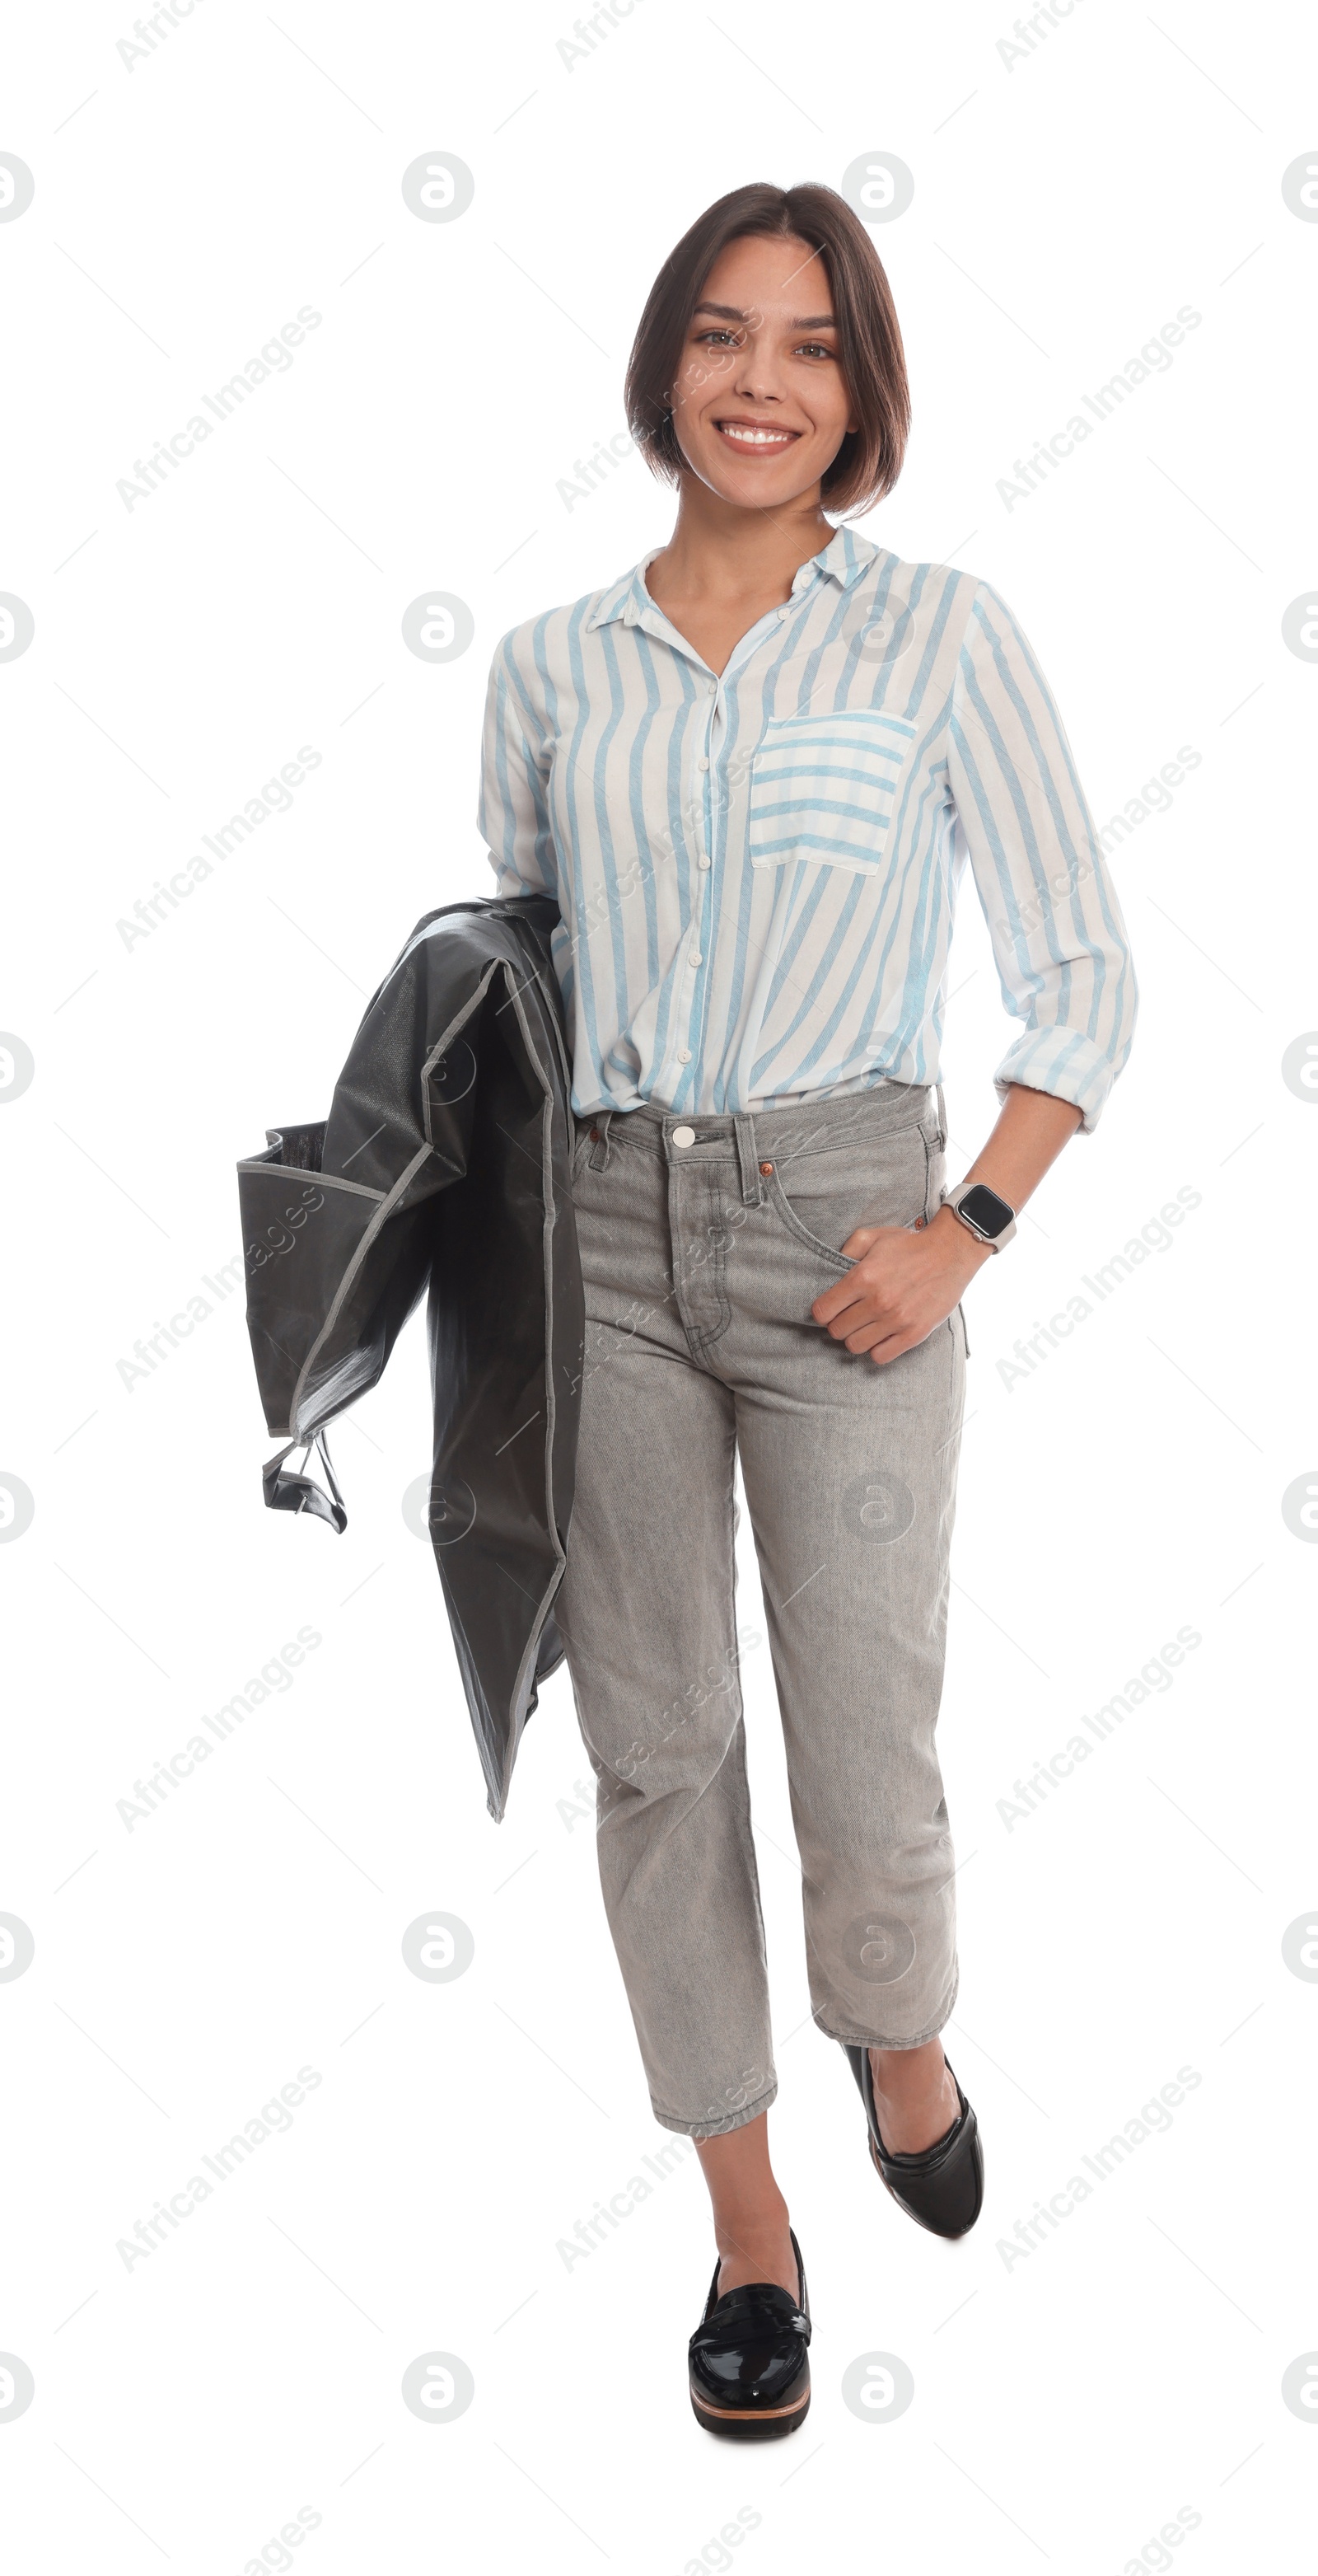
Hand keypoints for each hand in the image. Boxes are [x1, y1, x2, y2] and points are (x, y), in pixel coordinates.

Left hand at [811, 1203, 989, 1363]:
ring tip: (866, 1326)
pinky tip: (882, 1336)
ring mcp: (897, 1319)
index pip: (823, 1311)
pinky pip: (881, 1356)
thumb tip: (831, 1272)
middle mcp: (878, 1301)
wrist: (950, 1252)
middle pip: (837, 1331)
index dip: (823, 1311)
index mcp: (863, 1277)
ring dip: (857, 1337)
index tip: (832, 1308)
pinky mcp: (915, 1333)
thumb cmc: (909, 1244)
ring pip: (856, 1346)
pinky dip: (877, 1349)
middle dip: (839, 1324)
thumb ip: (846, 1250)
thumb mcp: (873, 1236)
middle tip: (850, 1316)